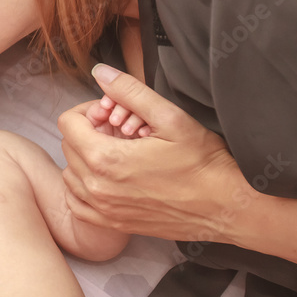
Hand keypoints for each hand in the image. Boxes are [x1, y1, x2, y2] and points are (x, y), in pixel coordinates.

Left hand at [59, 64, 244, 242]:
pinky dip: (85, 186)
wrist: (228, 207)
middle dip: (89, 132)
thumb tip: (101, 72)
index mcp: (105, 159)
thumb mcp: (170, 117)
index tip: (110, 112)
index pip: (67, 123)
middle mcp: (97, 188)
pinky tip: (109, 177)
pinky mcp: (113, 223)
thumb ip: (130, 91)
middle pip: (69, 146)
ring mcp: (103, 209)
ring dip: (86, 158)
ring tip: (119, 152)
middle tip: (119, 130)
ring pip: (71, 173)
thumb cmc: (204, 163)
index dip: (87, 110)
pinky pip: (78, 202)